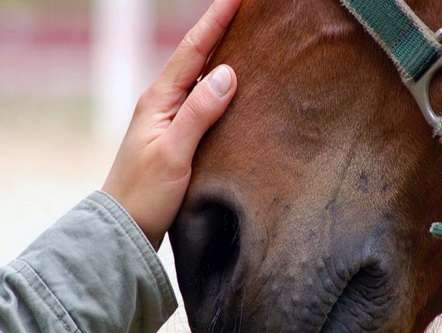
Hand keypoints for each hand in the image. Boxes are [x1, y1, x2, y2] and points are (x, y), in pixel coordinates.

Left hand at [102, 0, 240, 248]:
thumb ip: (199, 112)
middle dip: (220, 30)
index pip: (192, 51)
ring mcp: (170, 118)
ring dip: (221, 55)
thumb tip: (227, 72)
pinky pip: (203, 101)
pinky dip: (219, 87)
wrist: (126, 227)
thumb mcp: (173, 152)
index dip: (215, 21)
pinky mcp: (179, 135)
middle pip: (196, 57)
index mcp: (159, 99)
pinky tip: (235, 87)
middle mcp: (163, 103)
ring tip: (247, 39)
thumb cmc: (145, 192)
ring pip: (200, 78)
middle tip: (246, 11)